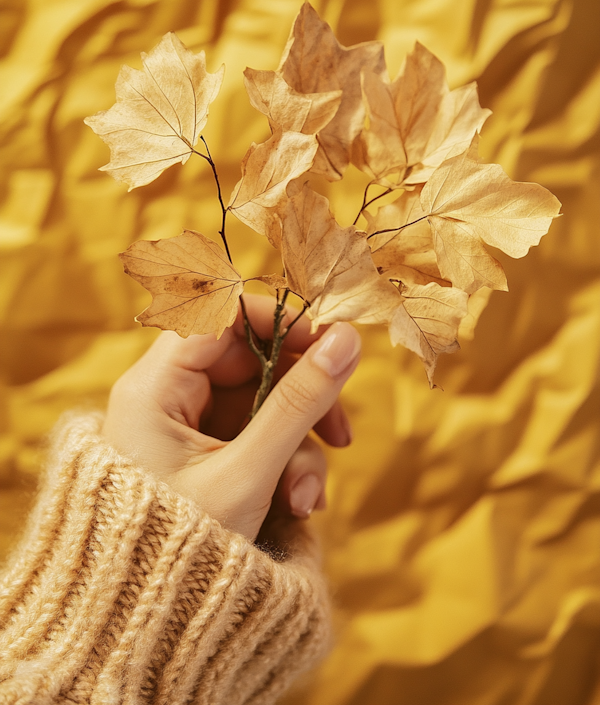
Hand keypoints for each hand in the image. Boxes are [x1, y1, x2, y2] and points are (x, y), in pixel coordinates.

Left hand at [102, 295, 359, 539]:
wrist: (145, 629)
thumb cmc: (180, 551)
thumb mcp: (249, 474)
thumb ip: (300, 403)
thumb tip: (348, 339)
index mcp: (155, 389)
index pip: (220, 317)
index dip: (277, 322)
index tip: (327, 343)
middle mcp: (168, 400)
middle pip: (251, 363)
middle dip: (301, 402)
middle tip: (340, 432)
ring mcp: (189, 430)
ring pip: (263, 406)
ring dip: (298, 448)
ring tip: (307, 502)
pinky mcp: (207, 457)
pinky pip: (258, 438)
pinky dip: (285, 466)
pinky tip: (298, 507)